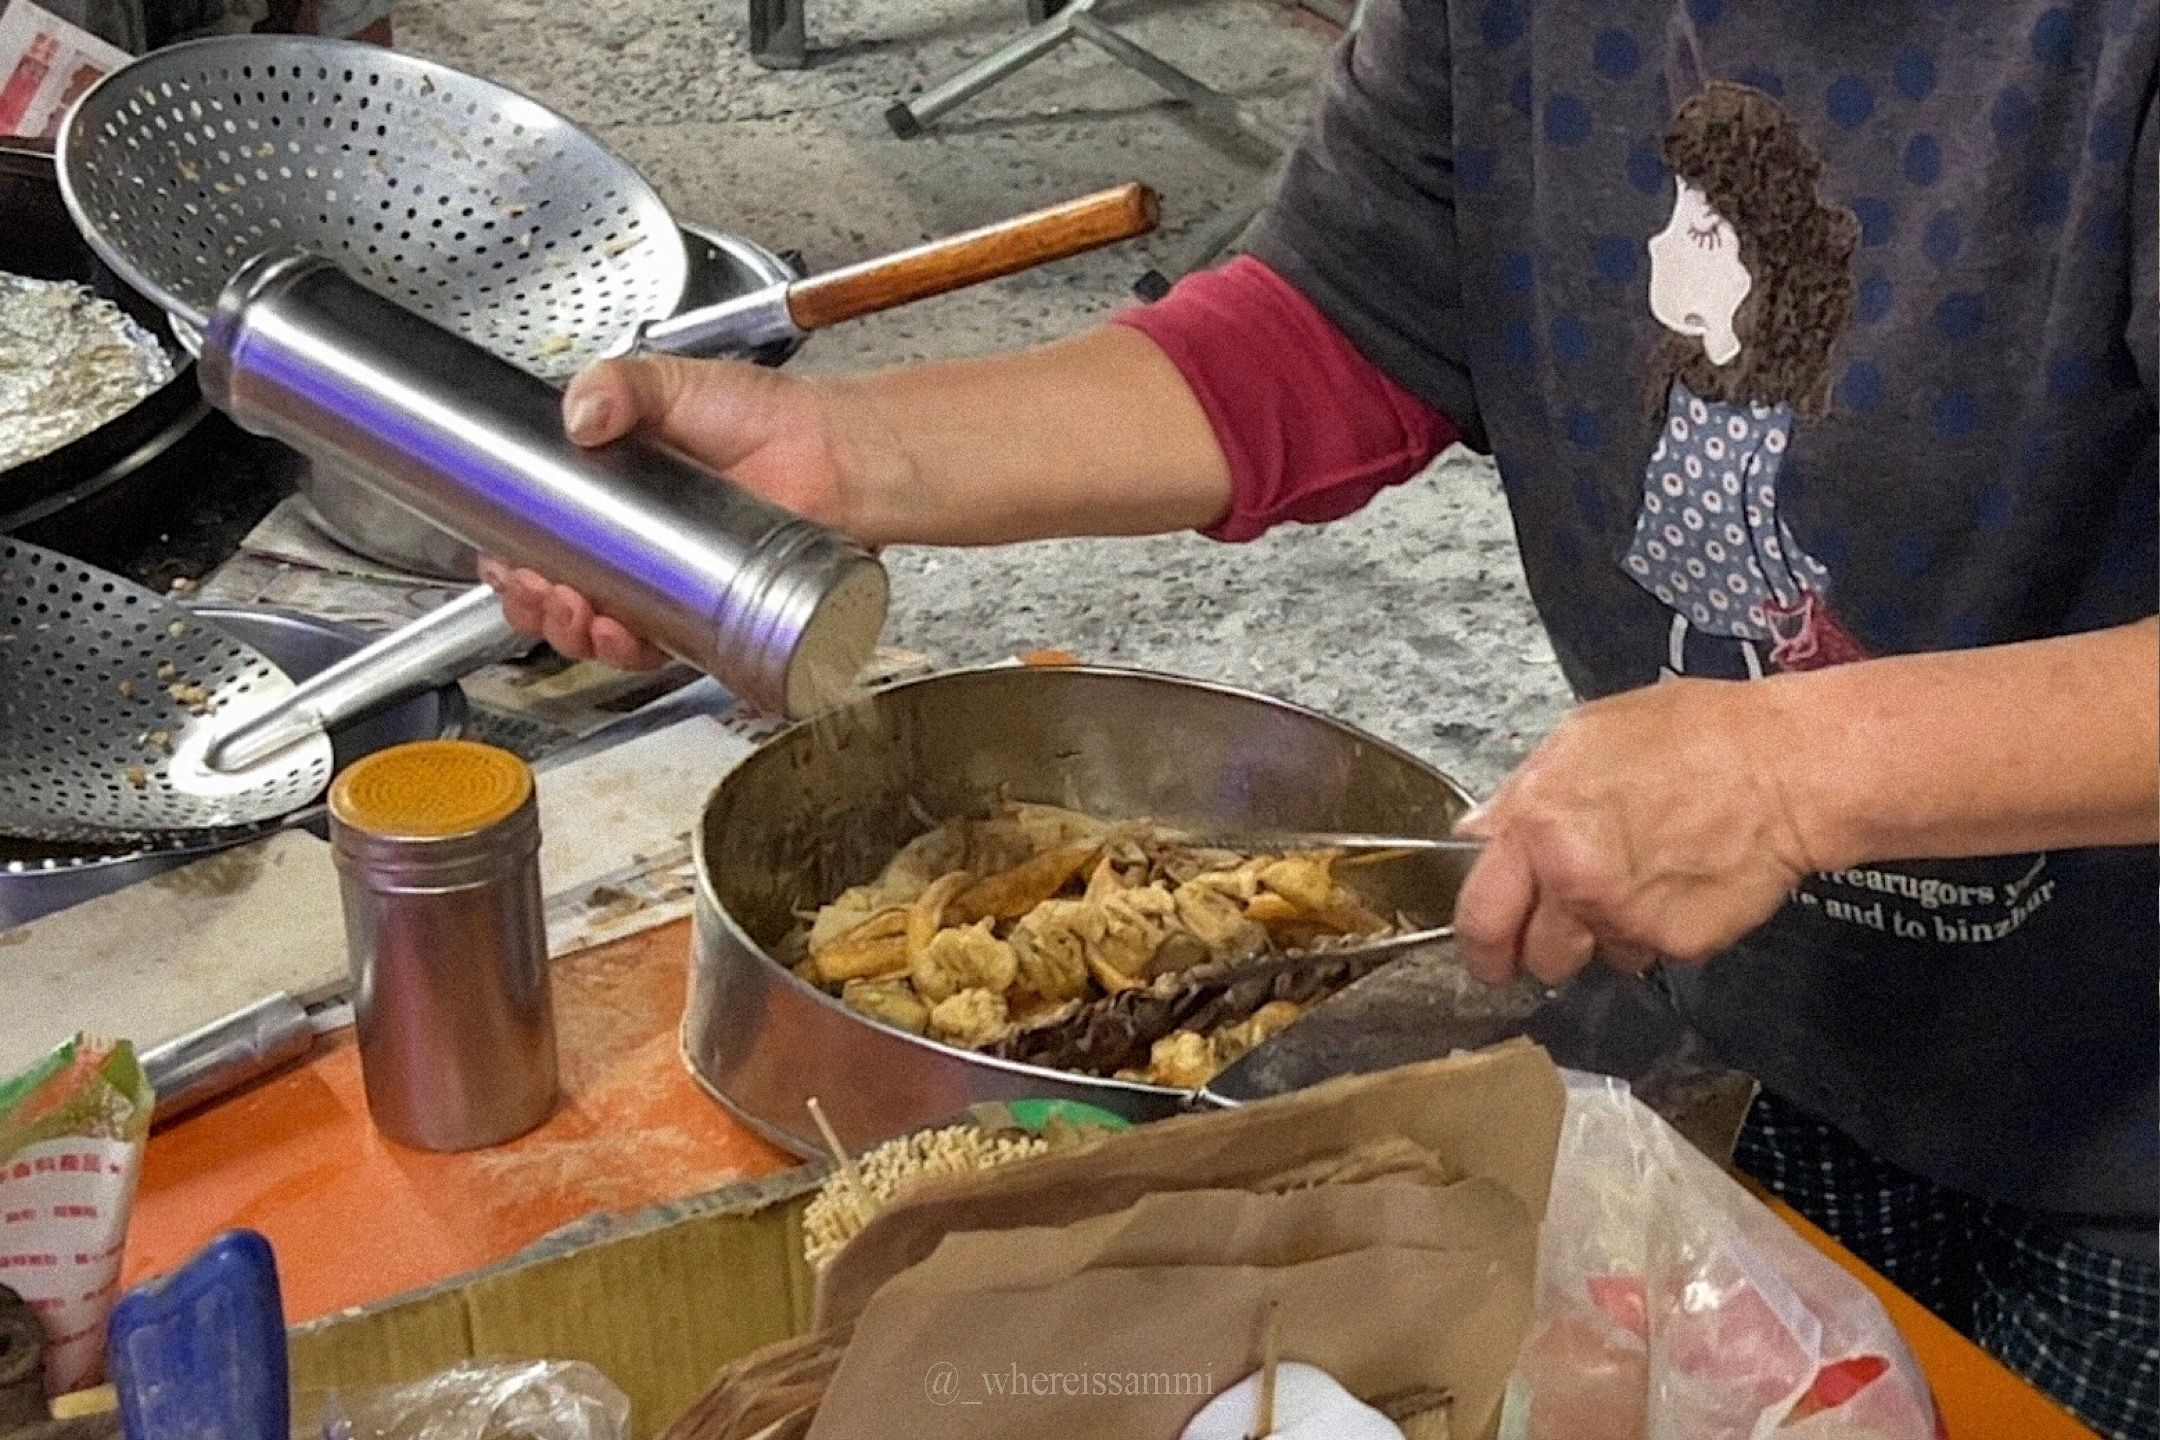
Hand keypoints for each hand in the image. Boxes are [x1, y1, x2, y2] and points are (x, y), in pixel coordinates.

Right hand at [482, 354, 909, 666]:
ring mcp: (666, 584)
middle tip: (536, 587)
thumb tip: (577, 416)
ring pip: (597, 629)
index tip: (501, 557)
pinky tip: (619, 633)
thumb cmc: (765, 417)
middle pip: (555, 593)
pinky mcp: (706, 614)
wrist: (834, 455)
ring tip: (576, 610)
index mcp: (607, 494)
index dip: (511, 557)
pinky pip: (657, 648)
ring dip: (572, 632)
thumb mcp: (675, 383)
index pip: (536, 537)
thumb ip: (621, 386)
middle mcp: (631, 545)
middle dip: (532, 602)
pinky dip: (628, 651)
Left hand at [1452, 676, 1832, 985]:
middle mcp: (1574, 881)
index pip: (1479, 915)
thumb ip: (1524, 792)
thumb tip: (1481, 832)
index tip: (1488, 952)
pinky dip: (1661, 930)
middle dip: (1543, 951)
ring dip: (1607, 935)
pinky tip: (1682, 883)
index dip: (1481, 943)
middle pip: (1536, 958)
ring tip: (1642, 882)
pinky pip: (1652, 952)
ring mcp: (1626, 918)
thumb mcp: (1586, 735)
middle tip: (1561, 930)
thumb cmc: (1697, 736)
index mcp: (1538, 826)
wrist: (1787, 767)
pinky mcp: (1678, 944)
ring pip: (1597, 957)